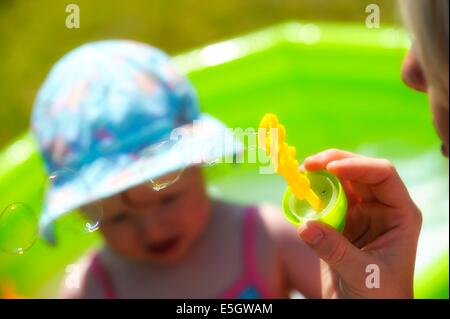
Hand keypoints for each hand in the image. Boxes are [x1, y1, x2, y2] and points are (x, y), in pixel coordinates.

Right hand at [298, 149, 421, 297]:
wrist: (366, 312)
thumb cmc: (380, 297)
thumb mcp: (362, 274)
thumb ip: (334, 249)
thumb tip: (304, 226)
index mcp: (400, 214)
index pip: (383, 175)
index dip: (358, 166)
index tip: (331, 169)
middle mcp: (381, 208)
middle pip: (359, 172)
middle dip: (334, 162)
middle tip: (309, 164)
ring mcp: (360, 213)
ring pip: (340, 182)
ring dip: (320, 175)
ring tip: (300, 174)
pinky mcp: (340, 222)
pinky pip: (325, 200)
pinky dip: (311, 194)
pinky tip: (299, 192)